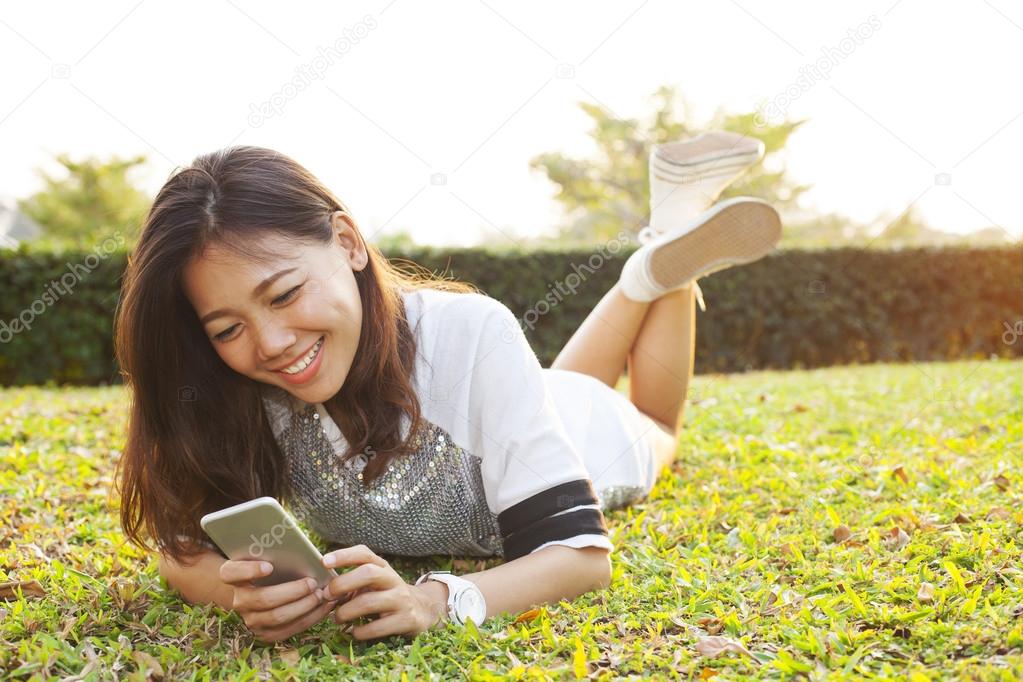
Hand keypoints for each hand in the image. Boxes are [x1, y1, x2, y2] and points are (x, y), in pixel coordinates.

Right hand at [219, 559, 338, 642]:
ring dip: (304, 606)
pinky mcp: (265, 634)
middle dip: (292, 591)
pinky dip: (310, 618)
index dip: (249, 570)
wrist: (257, 589)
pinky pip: (289, 630)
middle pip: (264, 599)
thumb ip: (273, 550)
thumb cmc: (267, 564)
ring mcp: (250, 620)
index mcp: (232, 576)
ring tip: (321, 594)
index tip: (269, 566)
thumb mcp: (264, 554)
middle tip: (312, 582)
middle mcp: (238, 601)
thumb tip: (297, 548)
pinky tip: (324, 606)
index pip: (232, 573)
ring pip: (278, 617)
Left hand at [322, 544, 448, 639]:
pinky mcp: (406, 620)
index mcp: (382, 567)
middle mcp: (393, 579)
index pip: (364, 554)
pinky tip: (354, 632)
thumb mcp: (374, 581)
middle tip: (327, 595)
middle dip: (343, 584)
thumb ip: (351, 580)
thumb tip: (321, 589)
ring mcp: (401, 599)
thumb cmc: (386, 594)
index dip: (344, 555)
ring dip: (346, 612)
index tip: (324, 562)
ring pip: (369, 602)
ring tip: (337, 618)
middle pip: (368, 573)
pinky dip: (360, 632)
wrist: (420, 609)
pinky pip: (378, 627)